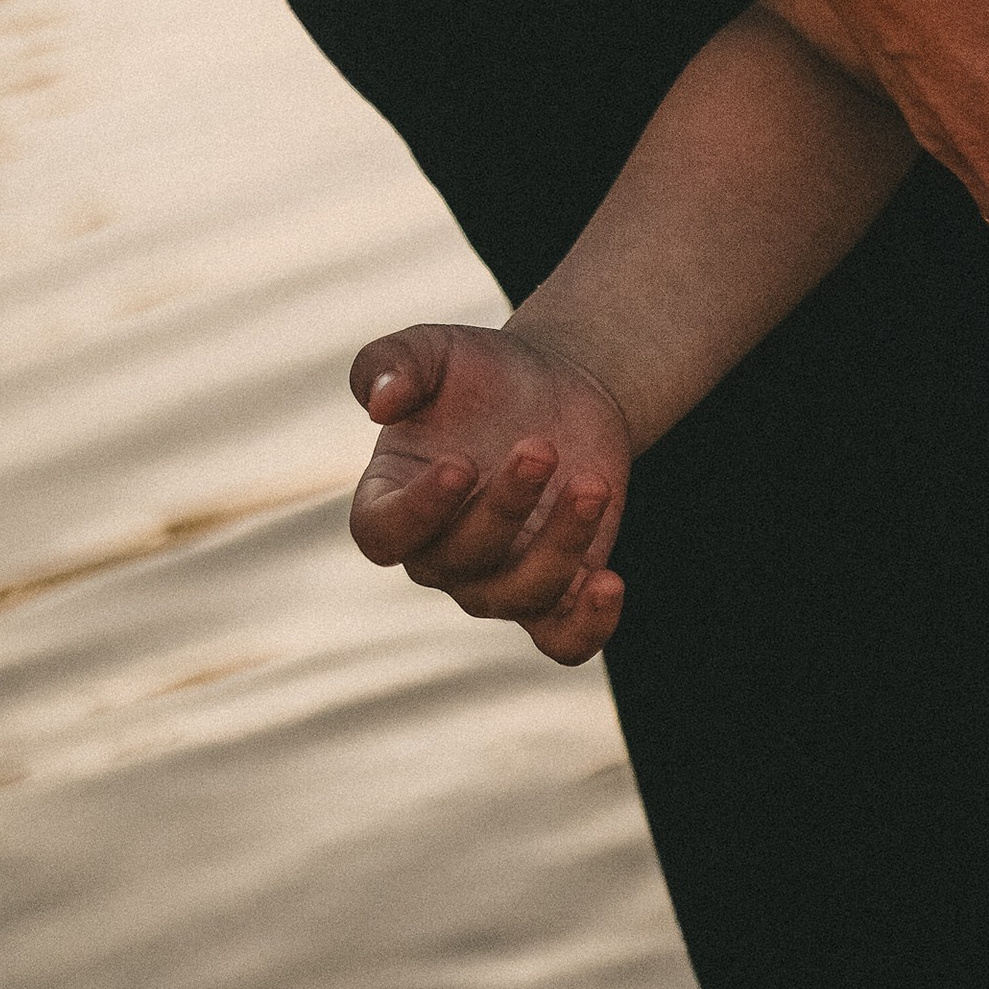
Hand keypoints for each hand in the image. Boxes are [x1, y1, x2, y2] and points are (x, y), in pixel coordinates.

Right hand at [348, 322, 629, 664]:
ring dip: (560, 546)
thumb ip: (392, 362)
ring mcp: (496, 580)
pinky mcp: (556, 589)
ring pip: (521, 595)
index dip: (416, 512)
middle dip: (504, 507)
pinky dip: (586, 626)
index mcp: (390, 501)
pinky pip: (563, 640)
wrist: (554, 387)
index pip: (383, 535)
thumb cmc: (480, 373)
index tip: (458, 464)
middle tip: (541, 446)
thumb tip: (379, 400)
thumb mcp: (434, 349)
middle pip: (460, 560)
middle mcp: (438, 555)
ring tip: (592, 483)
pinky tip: (609, 582)